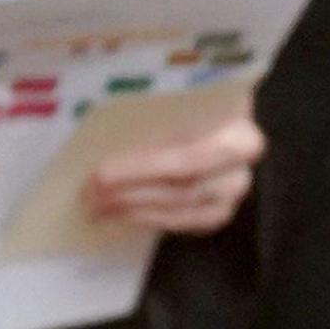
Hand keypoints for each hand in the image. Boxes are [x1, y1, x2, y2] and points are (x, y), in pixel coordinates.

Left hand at [84, 111, 263, 235]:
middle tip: (87, 193)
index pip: (184, 159)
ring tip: (96, 207)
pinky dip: (150, 219)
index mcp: (238, 135)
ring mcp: (236, 198)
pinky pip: (185, 224)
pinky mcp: (223, 214)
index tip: (100, 173)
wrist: (240, 125)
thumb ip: (162, 124)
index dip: (140, 170)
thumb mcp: (187, 104)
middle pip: (179, 190)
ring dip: (133, 210)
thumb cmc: (203, 107)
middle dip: (128, 194)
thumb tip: (109, 144)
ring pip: (181, 212)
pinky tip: (122, 214)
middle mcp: (242, 171)